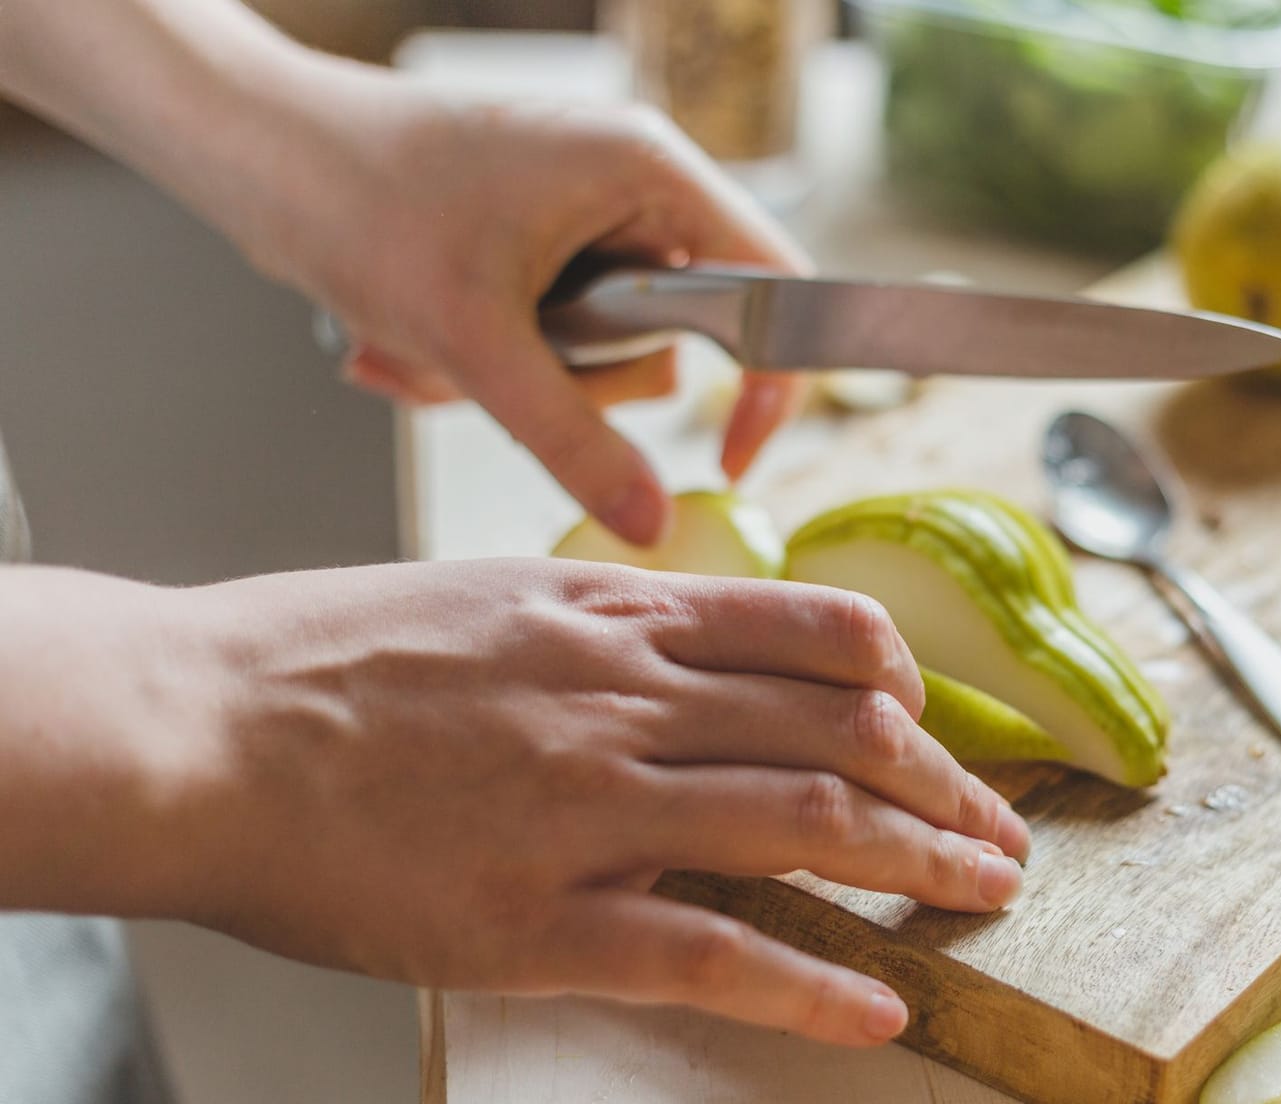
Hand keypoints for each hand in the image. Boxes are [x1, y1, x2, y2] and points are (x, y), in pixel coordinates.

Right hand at [0, 562, 1027, 1046]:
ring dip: (917, 864)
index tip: (936, 726)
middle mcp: (624, 699)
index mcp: (611, 619)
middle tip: (998, 830)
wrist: (196, 727)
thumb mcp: (481, 597)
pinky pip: (707, 954)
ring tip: (986, 898)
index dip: (902, 685)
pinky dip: (808, 986)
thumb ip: (597, 626)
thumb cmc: (321, 661)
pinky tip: (878, 1011)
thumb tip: (680, 645)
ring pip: (802, 824)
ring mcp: (590, 808)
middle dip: (941, 786)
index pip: (812, 636)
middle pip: (837, 733)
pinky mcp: (539, 920)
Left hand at [279, 76, 809, 544]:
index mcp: (650, 172)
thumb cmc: (359, 201)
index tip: (729, 457)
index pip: (772, 288)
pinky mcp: (543, 241)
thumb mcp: (478, 342)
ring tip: (442, 346)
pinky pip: (559, 337)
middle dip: (586, 377)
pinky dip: (496, 360)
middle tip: (507, 362)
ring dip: (528, 375)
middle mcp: (633, 186)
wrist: (254, 151)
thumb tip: (653, 522)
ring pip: (610, 348)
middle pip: (681, 334)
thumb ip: (575, 441)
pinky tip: (426, 337)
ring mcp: (587, 214)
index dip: (768, 383)